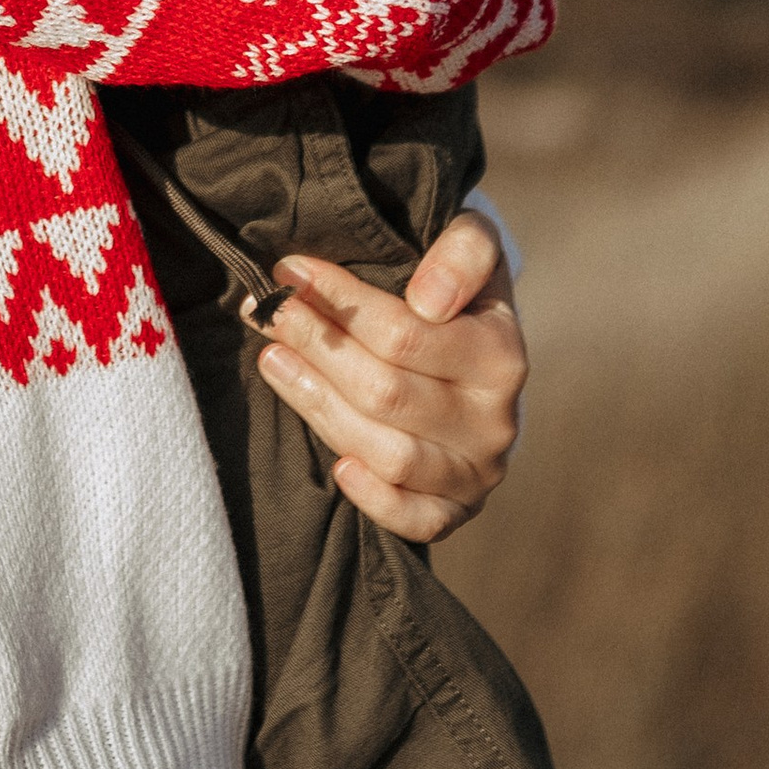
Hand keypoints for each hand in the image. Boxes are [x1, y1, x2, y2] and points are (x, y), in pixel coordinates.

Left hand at [252, 210, 525, 543]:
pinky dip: (375, 499)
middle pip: (384, 392)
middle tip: (268, 310)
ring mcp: (476, 473)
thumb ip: (464, 250)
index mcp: (500, 356)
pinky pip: (417, 521)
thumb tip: (428, 299)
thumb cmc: (462, 294)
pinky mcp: (457, 511)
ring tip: (272, 360)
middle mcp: (493, 421)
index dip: (339, 299)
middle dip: (316, 346)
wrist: (488, 360)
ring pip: (387, 454)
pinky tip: (336, 467)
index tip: (289, 270)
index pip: (403, 333)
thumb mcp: (477, 248)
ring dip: (319, 406)